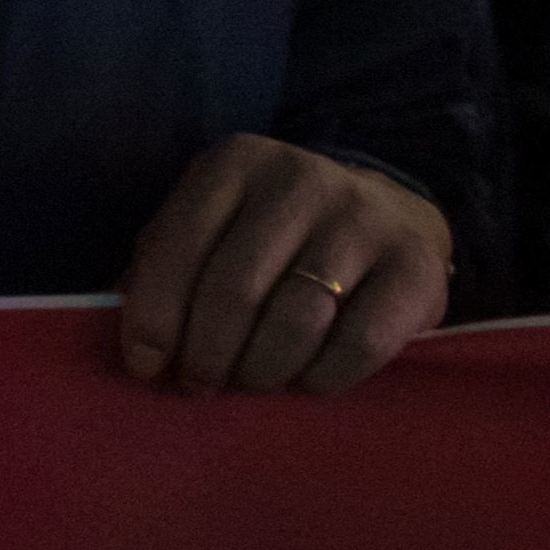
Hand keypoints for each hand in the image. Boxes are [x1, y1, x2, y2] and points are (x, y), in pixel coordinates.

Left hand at [117, 134, 449, 393]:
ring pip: (297, 318)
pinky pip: (359, 343)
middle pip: (236, 286)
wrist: (390, 214)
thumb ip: (168, 267)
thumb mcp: (215, 226)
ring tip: (249, 383)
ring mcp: (362, 221)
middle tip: (199, 385)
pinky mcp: (415, 268)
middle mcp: (299, 181)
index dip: (156, 314)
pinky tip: (305, 381)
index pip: (179, 244)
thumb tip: (134, 342)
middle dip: (207, 351)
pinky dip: (322, 377)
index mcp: (235, 164)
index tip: (145, 366)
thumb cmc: (276, 233)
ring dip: (262, 368)